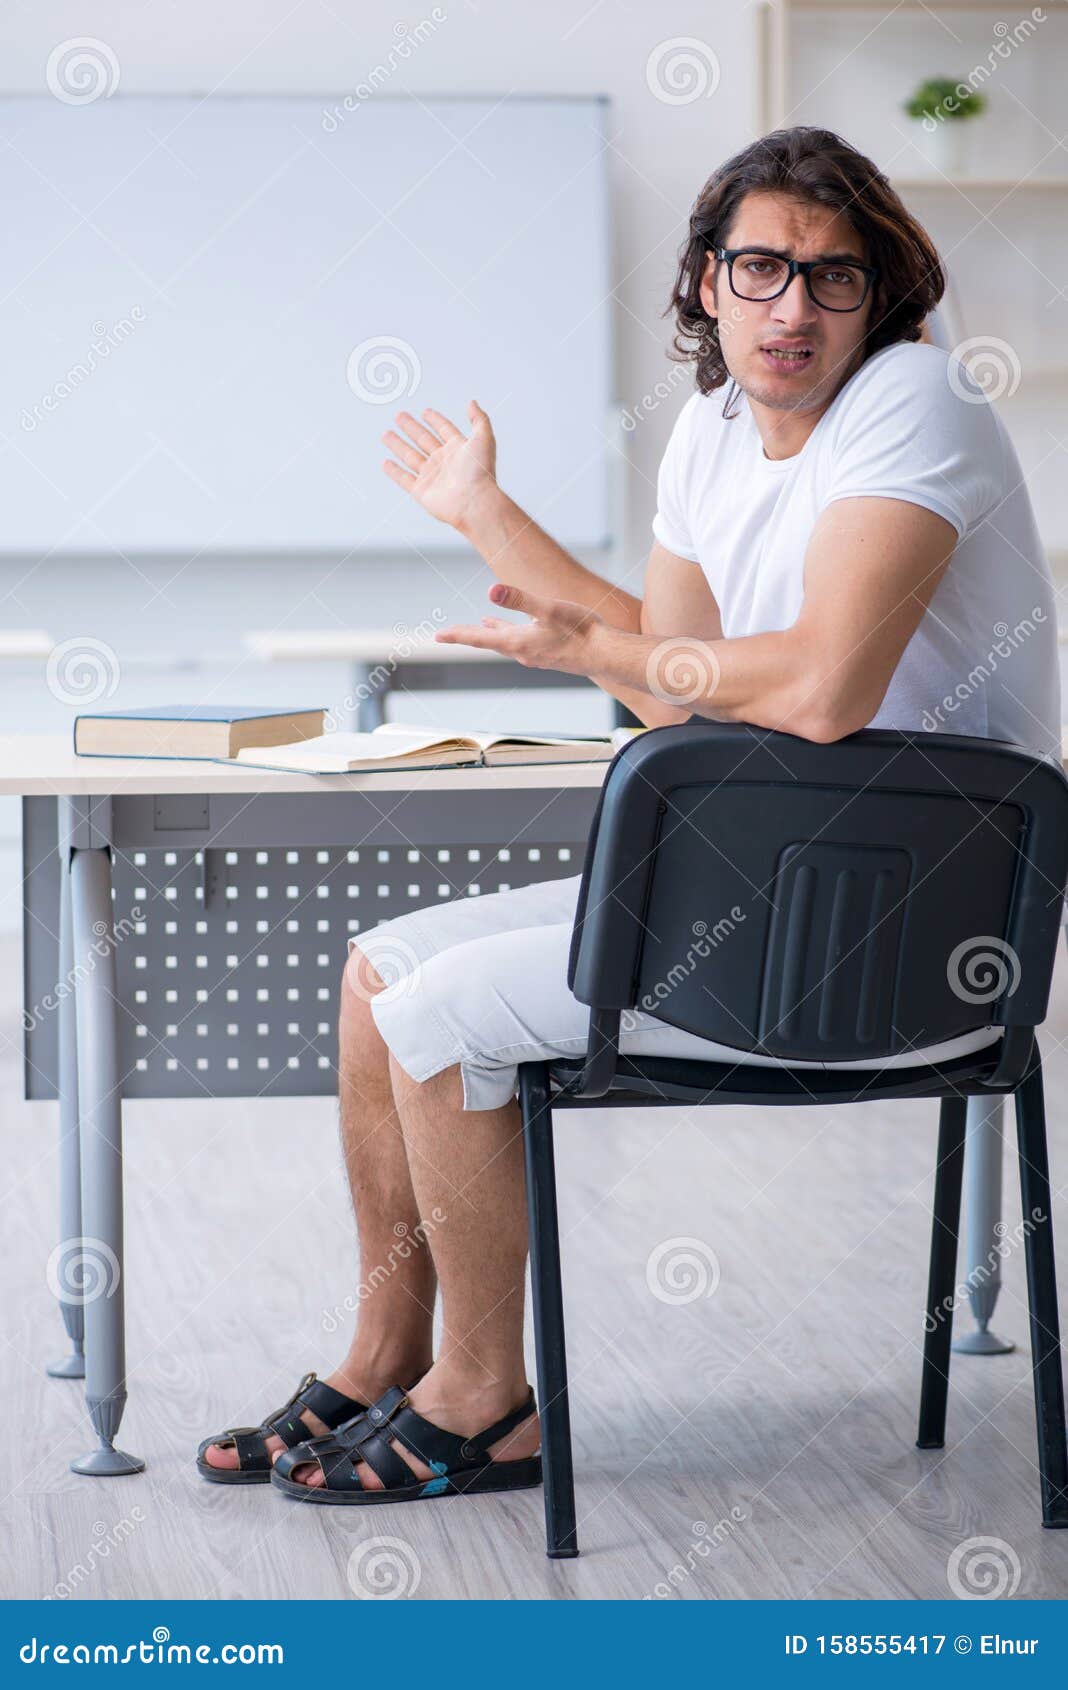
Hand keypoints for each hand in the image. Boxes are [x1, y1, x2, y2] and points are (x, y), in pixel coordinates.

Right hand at [382, 400, 498, 532]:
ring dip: (398, 445)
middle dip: (411, 427)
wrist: (474, 502)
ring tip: (386, 434)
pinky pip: (404, 479)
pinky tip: (386, 463)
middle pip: (423, 440)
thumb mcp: (484, 438)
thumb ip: (479, 419)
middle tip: (399, 416)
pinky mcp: (422, 492)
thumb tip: (472, 402)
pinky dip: (394, 472)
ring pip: (410, 457)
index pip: (444, 430)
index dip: (435, 420)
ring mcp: (432, 477)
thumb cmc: (481, 473)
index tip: (425, 412)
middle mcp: (444, 462)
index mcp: (458, 449)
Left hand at [435, 583, 606, 678]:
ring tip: (482, 624)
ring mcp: (536, 655)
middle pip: (488, 641)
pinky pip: (523, 642)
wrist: (607, 655)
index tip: (437, 636)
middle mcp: (523, 652)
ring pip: (506, 641)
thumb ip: (520, 600)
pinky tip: (520, 628)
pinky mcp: (549, 653)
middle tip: (448, 634)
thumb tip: (491, 590)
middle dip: (468, 635)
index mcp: (518, 642)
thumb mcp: (548, 609)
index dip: (457, 635)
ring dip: (491, 632)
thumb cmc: (581, 631)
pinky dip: (512, 633)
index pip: (479, 638)